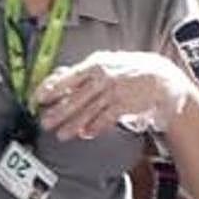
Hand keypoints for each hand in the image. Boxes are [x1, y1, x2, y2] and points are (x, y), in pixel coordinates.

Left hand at [35, 51, 190, 140]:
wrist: (159, 77)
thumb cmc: (129, 69)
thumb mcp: (105, 63)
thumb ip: (83, 72)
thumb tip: (59, 78)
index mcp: (95, 64)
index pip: (68, 76)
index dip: (52, 87)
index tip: (39, 98)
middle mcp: (103, 77)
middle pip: (76, 97)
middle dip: (59, 112)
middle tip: (45, 122)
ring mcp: (114, 91)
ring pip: (89, 110)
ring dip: (74, 124)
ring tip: (62, 135)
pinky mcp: (124, 104)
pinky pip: (106, 118)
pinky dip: (96, 127)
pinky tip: (86, 133)